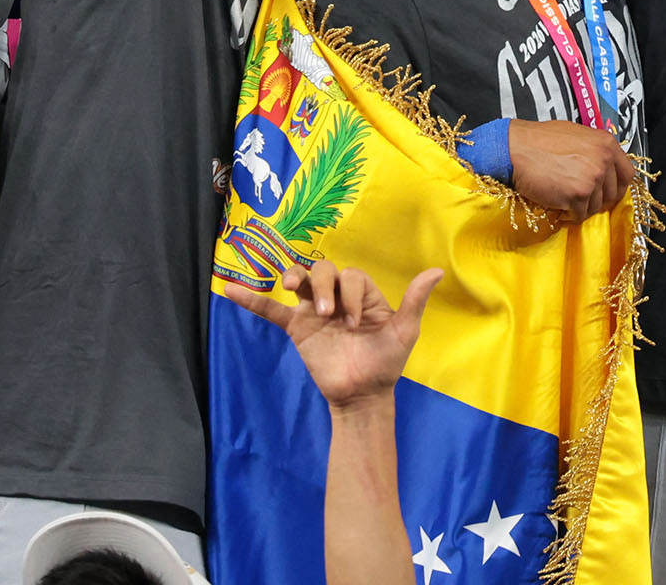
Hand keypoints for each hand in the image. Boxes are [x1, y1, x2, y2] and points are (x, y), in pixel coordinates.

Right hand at [218, 252, 440, 409]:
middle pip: (324, 270)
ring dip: (294, 277)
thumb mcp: (404, 331)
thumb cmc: (386, 363)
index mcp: (362, 295)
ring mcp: (314, 311)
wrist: (362, 395)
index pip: (351, 277)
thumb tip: (437, 270)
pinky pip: (270, 311)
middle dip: (325, 284)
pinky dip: (251, 300)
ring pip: (301, 281)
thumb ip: (414, 301)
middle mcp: (337, 298)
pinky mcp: (296, 329)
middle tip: (330, 315)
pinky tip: (229, 290)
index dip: (351, 294)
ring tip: (291, 286)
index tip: (356, 324)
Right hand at [502, 121, 633, 219]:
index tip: (608, 192)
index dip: (617, 186)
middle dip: (598, 199)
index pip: (627, 174)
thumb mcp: (577, 135)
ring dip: (581, 207)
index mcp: (607, 143)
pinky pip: (580, 214)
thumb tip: (602, 167)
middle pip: (612, 193)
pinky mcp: (578, 195)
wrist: (516, 148)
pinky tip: (559, 206)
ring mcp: (592, 178)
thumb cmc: (540, 140)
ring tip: (564, 198)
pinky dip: (569, 215)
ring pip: (596, 206)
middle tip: (582, 199)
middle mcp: (604, 160)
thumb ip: (594, 150)